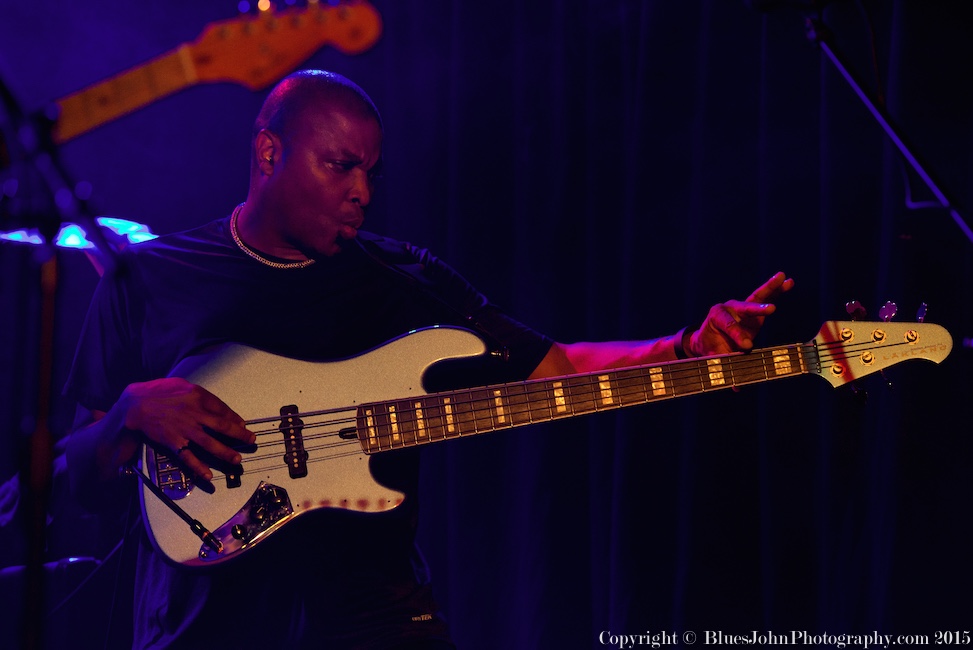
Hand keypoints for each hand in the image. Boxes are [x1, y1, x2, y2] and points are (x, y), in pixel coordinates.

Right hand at [111, 377, 254, 480]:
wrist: (134, 405)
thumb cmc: (157, 392)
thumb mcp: (181, 385)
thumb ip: (199, 394)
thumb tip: (216, 405)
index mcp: (198, 396)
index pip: (222, 409)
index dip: (235, 419)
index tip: (243, 425)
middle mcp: (195, 413)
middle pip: (222, 426)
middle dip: (239, 435)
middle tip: (251, 440)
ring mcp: (185, 429)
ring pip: (210, 444)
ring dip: (225, 453)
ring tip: (237, 459)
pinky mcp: (174, 442)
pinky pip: (189, 457)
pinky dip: (199, 468)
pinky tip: (208, 476)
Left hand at [687, 272, 793, 356]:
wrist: (707, 341)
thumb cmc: (710, 348)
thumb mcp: (712, 356)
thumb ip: (723, 363)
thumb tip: (736, 383)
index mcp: (715, 317)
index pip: (728, 324)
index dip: (737, 335)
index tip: (747, 347)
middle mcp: (729, 308)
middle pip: (743, 307)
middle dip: (757, 309)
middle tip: (771, 310)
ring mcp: (742, 307)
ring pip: (757, 297)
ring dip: (771, 288)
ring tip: (783, 279)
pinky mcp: (754, 310)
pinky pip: (766, 298)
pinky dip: (778, 290)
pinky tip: (789, 282)